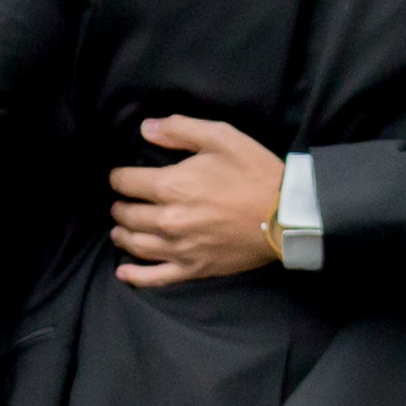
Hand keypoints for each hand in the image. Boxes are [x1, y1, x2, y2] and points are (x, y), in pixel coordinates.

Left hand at [108, 115, 286, 286]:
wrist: (286, 215)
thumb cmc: (255, 173)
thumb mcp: (221, 136)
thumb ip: (179, 129)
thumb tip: (146, 128)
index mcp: (171, 186)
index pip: (126, 182)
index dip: (119, 177)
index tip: (122, 176)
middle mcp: (169, 219)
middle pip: (127, 214)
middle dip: (120, 206)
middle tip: (122, 202)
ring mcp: (180, 247)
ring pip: (135, 244)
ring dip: (122, 235)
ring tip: (120, 229)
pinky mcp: (194, 268)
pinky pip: (156, 277)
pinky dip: (135, 275)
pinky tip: (123, 272)